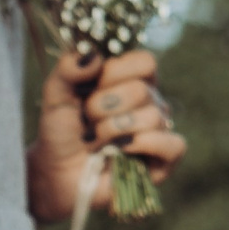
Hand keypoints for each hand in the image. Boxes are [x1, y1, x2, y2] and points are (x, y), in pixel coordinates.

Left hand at [27, 49, 187, 223]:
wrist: (57, 174)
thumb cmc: (61, 133)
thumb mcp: (56, 95)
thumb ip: (68, 69)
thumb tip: (94, 55)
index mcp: (132, 81)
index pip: (145, 62)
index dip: (115, 73)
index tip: (90, 88)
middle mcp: (151, 102)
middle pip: (142, 91)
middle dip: (102, 108)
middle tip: (88, 123)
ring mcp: (160, 130)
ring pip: (152, 118)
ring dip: (113, 131)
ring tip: (96, 142)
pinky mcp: (165, 160)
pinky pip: (172, 144)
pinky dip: (143, 146)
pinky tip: (121, 152)